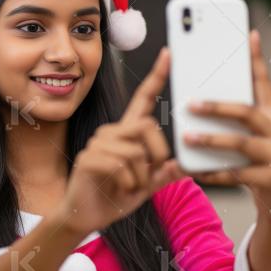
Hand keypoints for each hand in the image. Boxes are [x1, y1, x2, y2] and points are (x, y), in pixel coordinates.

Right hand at [56, 47, 185, 235]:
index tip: (168, 54)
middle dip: (159, 151)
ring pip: (136, 150)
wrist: (86, 216)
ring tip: (132, 186)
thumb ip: (164, 174)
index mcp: (127, 133)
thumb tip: (184, 165)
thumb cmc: (114, 197)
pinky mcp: (88, 158)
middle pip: (147, 125)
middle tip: (155, 173)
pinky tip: (121, 189)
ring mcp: (98, 143)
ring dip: (142, 175)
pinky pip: (120, 165)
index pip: (143, 99)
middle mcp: (112, 132)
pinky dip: (129, 182)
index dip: (156, 77)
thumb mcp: (146, 186)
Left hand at [183, 30, 270, 224]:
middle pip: (247, 112)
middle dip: (217, 107)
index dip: (256, 59)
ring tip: (187, 137)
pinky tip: (195, 170)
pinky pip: (236, 174)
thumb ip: (234, 118)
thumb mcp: (251, 136)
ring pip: (241, 144)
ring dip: (211, 140)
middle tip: (190, 104)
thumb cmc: (257, 162)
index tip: (249, 34)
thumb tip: (199, 98)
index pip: (263, 83)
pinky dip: (213, 173)